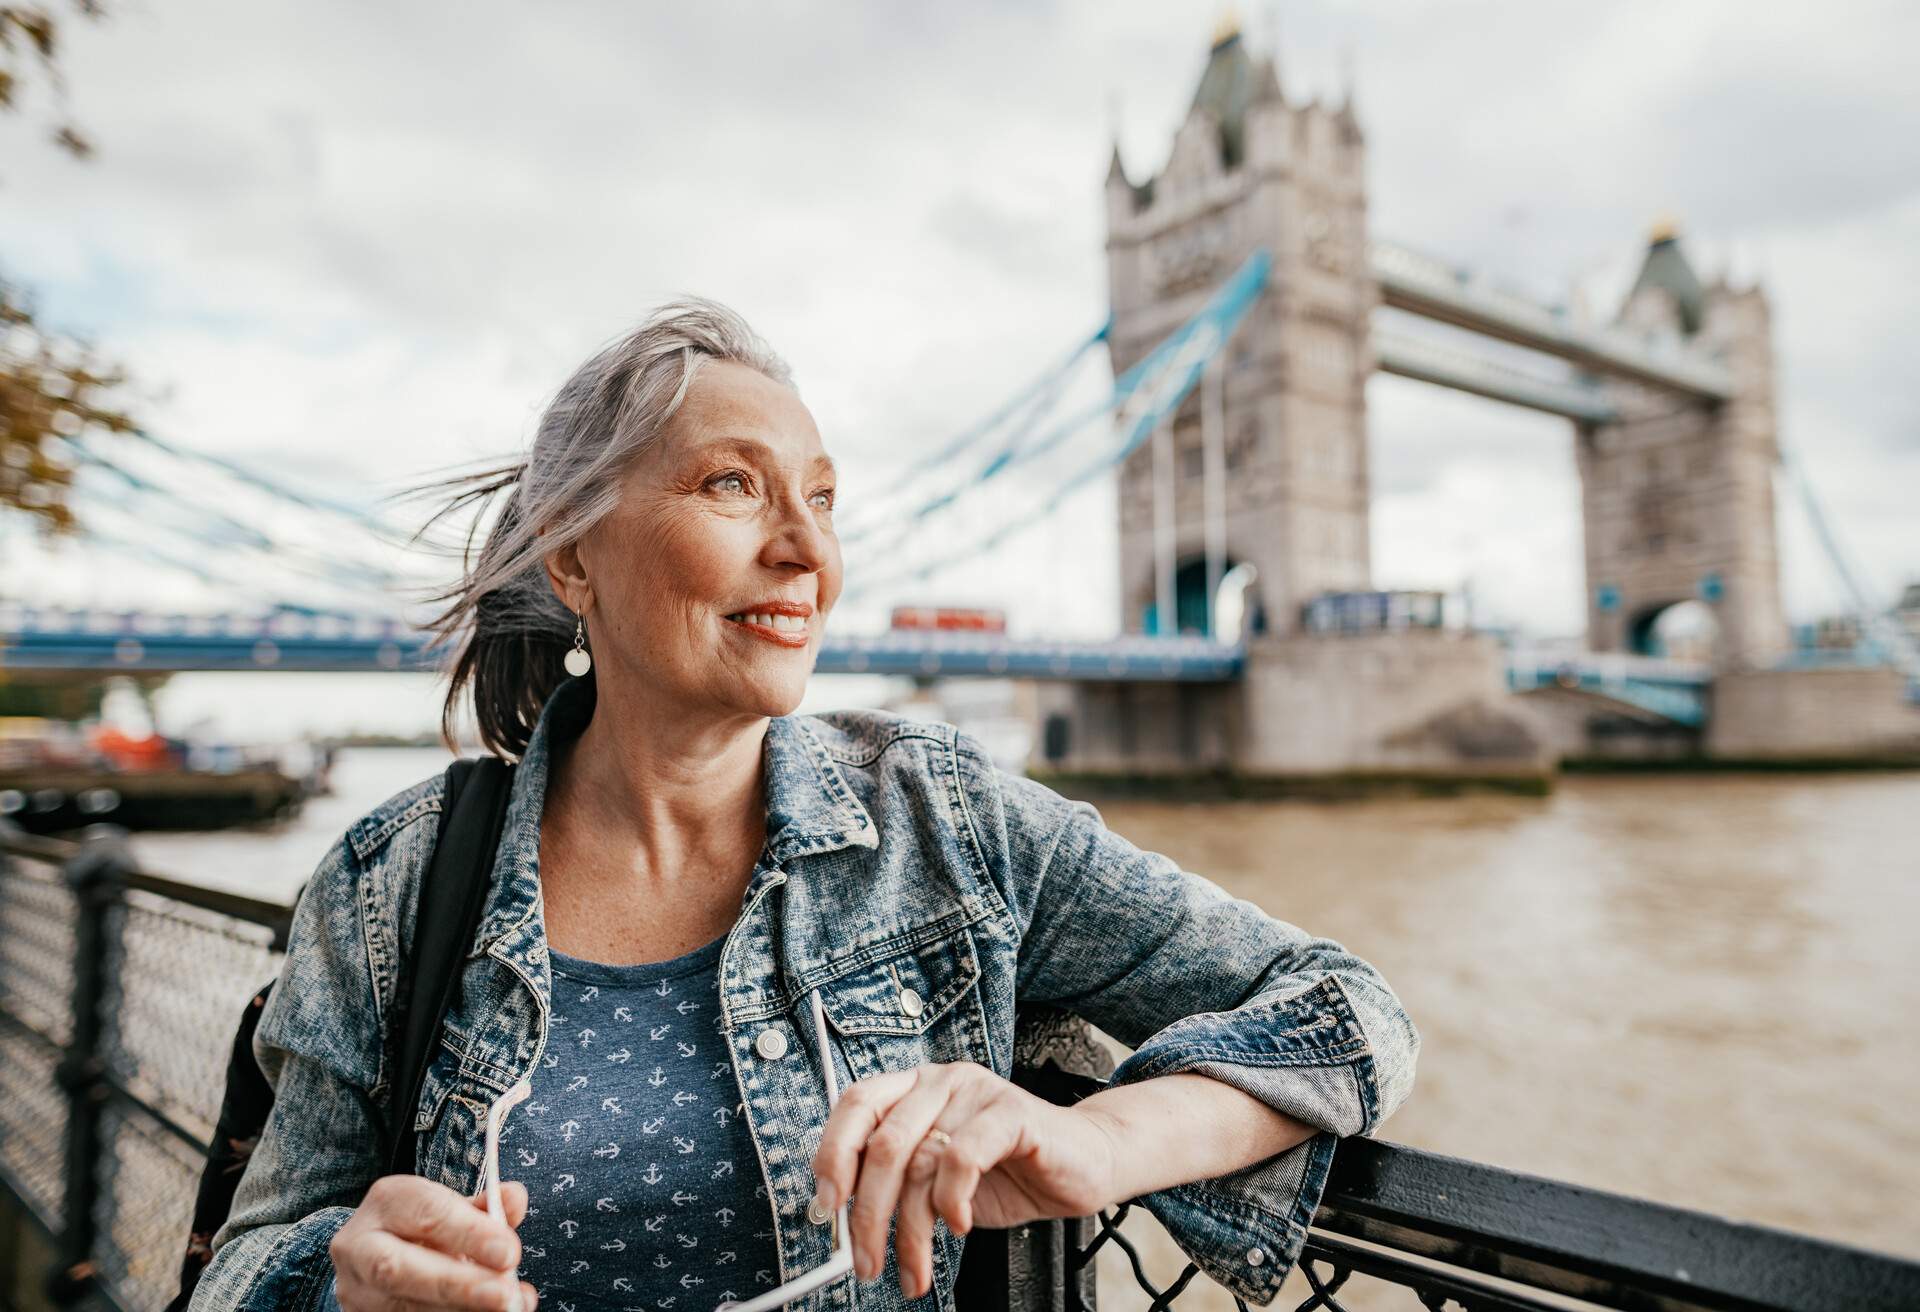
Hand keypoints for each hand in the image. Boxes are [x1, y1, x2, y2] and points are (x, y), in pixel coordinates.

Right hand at [330, 1174, 538, 1311]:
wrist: (376, 1256)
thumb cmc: (424, 1228)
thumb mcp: (453, 1208)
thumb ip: (485, 1207)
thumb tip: (515, 1199)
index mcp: (387, 1202)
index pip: (427, 1214)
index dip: (469, 1234)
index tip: (509, 1253)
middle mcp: (360, 1246)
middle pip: (398, 1268)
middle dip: (456, 1284)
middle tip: (505, 1294)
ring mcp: (358, 1290)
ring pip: (401, 1307)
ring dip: (458, 1310)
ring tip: (504, 1308)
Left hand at [808, 1061, 1119, 1300]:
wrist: (1084, 1163)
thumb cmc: (1010, 1172)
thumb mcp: (938, 1181)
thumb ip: (898, 1185)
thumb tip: (845, 1221)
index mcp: (914, 1089)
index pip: (856, 1105)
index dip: (832, 1153)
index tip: (826, 1205)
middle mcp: (940, 1082)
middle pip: (882, 1144)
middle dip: (867, 1214)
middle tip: (866, 1262)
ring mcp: (976, 1092)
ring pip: (919, 1162)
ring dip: (911, 1230)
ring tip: (915, 1268)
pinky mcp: (1011, 1111)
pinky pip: (963, 1157)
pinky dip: (952, 1201)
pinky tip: (960, 1225)